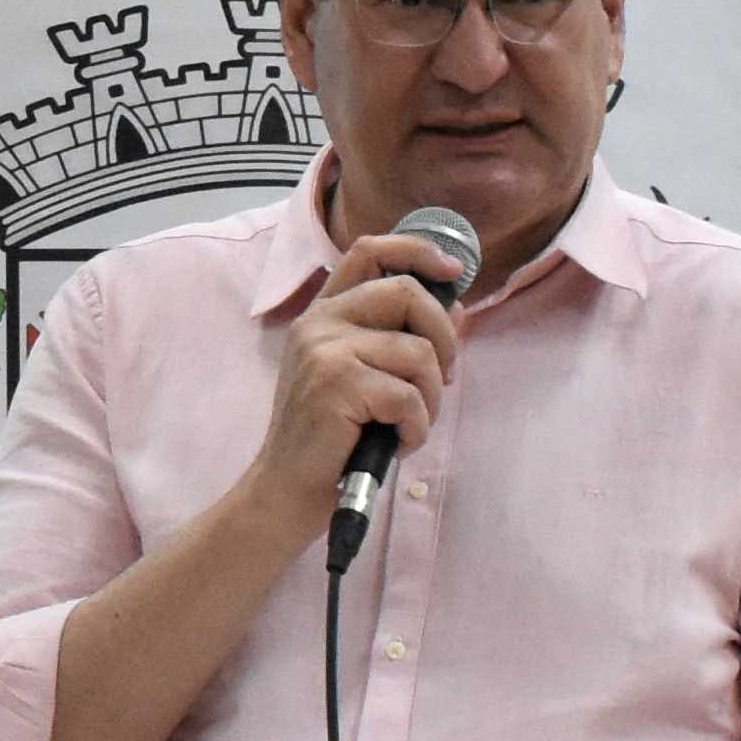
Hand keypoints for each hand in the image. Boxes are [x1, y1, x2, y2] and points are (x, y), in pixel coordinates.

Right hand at [249, 232, 461, 513]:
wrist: (284, 490)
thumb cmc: (329, 439)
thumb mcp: (363, 378)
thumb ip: (399, 339)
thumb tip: (456, 309)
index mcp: (323, 314)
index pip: (369, 251)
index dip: (418, 250)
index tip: (453, 270)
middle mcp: (319, 323)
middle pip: (406, 292)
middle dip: (444, 336)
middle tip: (442, 377)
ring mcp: (324, 351)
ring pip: (418, 352)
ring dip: (431, 398)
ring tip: (410, 424)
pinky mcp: (336, 384)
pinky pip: (409, 396)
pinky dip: (417, 427)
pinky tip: (397, 442)